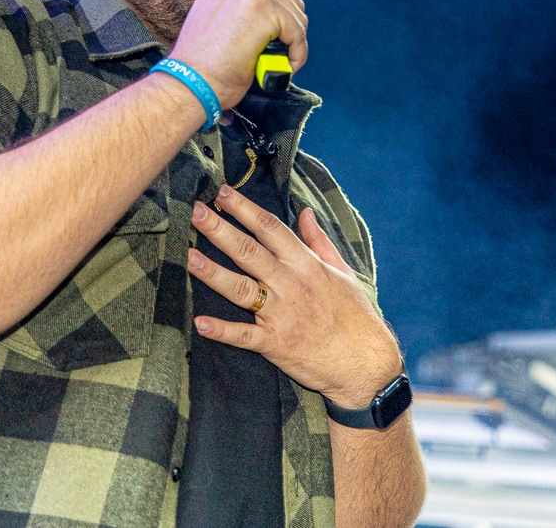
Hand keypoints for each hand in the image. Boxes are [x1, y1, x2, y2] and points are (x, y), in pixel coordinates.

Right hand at [168, 0, 307, 109]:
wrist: (190, 83)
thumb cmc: (202, 65)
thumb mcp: (217, 22)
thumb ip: (240, 9)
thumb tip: (273, 18)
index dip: (278, 10)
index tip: (277, 33)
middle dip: (289, 25)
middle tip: (281, 50)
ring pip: (295, 13)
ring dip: (293, 40)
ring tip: (280, 61)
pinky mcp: (264, 9)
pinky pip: (297, 31)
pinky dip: (297, 52)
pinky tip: (285, 67)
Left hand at [187, 184, 402, 407]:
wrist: (366, 363)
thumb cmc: (355, 316)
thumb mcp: (343, 271)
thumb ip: (319, 241)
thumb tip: (306, 212)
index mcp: (306, 264)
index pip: (270, 228)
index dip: (244, 208)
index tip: (221, 192)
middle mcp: (291, 284)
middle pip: (249, 251)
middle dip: (220, 230)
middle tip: (196, 211)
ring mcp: (281, 314)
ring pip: (241, 288)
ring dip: (213, 272)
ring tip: (188, 256)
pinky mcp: (275, 343)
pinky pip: (244, 335)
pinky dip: (222, 330)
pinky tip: (200, 323)